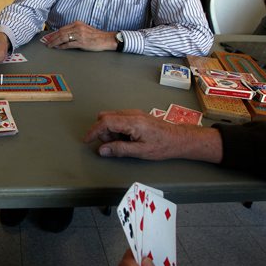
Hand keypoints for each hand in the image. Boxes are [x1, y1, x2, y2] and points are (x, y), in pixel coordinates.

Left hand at [44, 21, 116, 50]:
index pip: (63, 28)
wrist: (106, 39)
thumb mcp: (84, 29)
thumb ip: (75, 30)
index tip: (49, 37)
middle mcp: (77, 28)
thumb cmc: (95, 35)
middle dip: (53, 38)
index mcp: (77, 23)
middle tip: (47, 42)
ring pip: (63, 38)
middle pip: (61, 32)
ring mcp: (79, 35)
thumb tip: (64, 36)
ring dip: (55, 42)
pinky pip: (69, 44)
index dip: (55, 33)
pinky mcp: (81, 42)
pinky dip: (62, 46)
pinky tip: (58, 48)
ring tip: (51, 46)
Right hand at [83, 109, 222, 162]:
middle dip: (102, 131)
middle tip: (112, 146)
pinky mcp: (136, 115)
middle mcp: (131, 114)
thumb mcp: (140, 151)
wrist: (179, 138)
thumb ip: (120, 149)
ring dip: (110, 131)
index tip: (86, 140)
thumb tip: (102, 150)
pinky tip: (126, 139)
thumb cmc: (162, 146)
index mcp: (131, 121)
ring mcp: (133, 113)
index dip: (94, 131)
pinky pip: (119, 119)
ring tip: (122, 144)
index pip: (105, 122)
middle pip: (106, 117)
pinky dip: (116, 128)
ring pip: (111, 117)